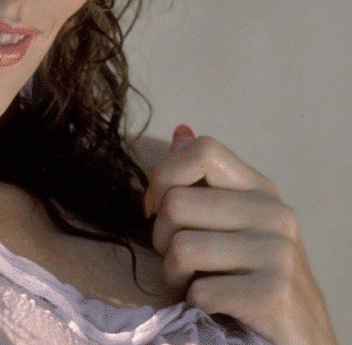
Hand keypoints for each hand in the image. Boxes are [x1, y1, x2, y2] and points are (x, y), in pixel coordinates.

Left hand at [144, 126, 336, 344]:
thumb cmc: (251, 275)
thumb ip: (203, 178)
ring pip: (181, 246)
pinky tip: (212, 304)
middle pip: (177, 202)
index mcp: (258, 188)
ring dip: (173, 273)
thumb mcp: (230, 221)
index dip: (163, 175)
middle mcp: (274, 212)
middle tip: (177, 258)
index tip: (154, 207)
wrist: (301, 337)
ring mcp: (278, 251)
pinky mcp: (275, 292)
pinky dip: (194, 301)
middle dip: (160, 237)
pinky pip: (200, 289)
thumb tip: (180, 131)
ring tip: (190, 281)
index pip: (202, 150)